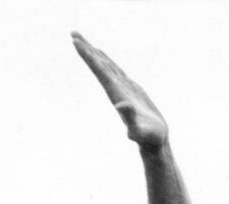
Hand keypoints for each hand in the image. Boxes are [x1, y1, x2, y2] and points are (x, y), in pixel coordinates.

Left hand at [71, 31, 168, 148]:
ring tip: (85, 42)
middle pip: (99, 67)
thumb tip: (120, 106)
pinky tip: (104, 59)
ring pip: (107, 68)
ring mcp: (124, 91)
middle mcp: (117, 91)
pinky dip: (109, 64)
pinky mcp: (132, 92)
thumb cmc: (149, 140)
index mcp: (116, 95)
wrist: (155, 145)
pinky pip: (118, 73)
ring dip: (96, 55)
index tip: (76, 42)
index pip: (99, 71)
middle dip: (87, 50)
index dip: (88, 56)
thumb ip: (130, 119)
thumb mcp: (140, 130)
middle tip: (73, 33)